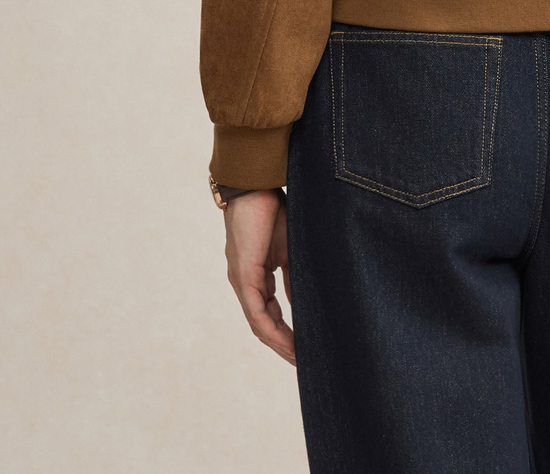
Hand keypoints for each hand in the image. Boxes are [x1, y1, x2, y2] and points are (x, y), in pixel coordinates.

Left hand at [223, 189, 294, 364]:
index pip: (270, 312)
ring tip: (298, 358)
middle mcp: (245, 282)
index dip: (286, 331)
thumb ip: (294, 274)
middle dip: (283, 345)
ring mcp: (242, 281)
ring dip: (278, 344)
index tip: (304, 346)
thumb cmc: (272, 210)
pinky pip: (256, 313)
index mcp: (256, 274)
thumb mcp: (289, 248)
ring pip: (259, 324)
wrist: (255, 187)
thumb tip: (308, 298)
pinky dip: (271, 331)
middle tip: (303, 361)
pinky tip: (287, 343)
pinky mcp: (244, 276)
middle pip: (263, 324)